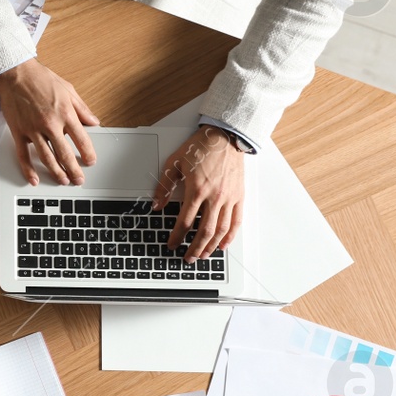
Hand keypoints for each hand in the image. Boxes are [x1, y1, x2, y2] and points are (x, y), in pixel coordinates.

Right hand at [0, 58, 98, 184]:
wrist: (16, 74)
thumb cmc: (41, 79)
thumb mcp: (68, 90)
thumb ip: (82, 108)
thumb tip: (94, 122)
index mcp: (65, 113)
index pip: (81, 139)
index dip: (88, 153)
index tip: (90, 162)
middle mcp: (50, 124)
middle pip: (65, 154)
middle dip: (74, 170)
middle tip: (79, 180)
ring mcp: (33, 130)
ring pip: (46, 158)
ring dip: (56, 172)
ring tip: (63, 181)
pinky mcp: (18, 132)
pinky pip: (23, 155)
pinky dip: (29, 169)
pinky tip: (34, 179)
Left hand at [153, 125, 244, 262]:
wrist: (225, 137)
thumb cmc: (201, 147)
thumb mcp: (174, 163)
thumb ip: (164, 186)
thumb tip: (156, 204)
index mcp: (197, 189)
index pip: (185, 221)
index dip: (177, 236)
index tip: (172, 244)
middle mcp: (214, 196)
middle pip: (204, 231)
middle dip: (194, 248)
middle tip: (187, 258)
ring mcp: (228, 198)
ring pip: (220, 229)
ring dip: (211, 246)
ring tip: (203, 255)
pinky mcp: (239, 196)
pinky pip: (236, 221)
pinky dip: (230, 235)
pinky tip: (223, 244)